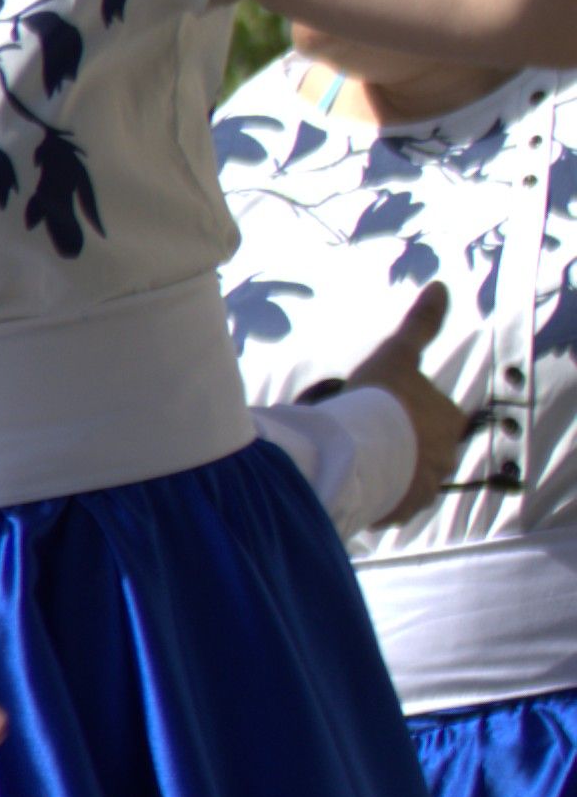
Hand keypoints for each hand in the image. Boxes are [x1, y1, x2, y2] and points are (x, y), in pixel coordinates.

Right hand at [348, 284, 473, 510]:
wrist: (360, 449)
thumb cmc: (381, 401)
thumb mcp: (396, 355)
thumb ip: (420, 324)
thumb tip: (441, 285)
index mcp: (448, 420)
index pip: (429, 416)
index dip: (399, 411)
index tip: (372, 410)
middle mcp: (445, 456)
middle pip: (418, 448)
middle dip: (394, 444)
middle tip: (355, 433)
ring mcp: (424, 486)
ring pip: (403, 477)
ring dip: (383, 471)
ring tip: (347, 460)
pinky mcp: (401, 511)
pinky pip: (387, 504)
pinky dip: (373, 496)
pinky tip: (348, 483)